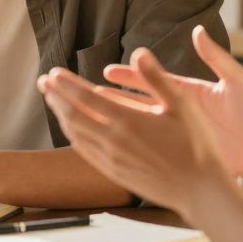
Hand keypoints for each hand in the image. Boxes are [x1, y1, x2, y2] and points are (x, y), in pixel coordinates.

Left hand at [37, 46, 228, 216]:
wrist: (199, 190)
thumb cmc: (196, 145)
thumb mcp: (181, 104)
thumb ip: (156, 77)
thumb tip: (139, 51)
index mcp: (128, 121)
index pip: (85, 97)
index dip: (66, 84)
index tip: (53, 72)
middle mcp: (114, 141)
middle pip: (72, 115)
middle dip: (55, 96)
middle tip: (42, 82)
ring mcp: (112, 160)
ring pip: (75, 134)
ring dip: (60, 115)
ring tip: (52, 100)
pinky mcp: (114, 173)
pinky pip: (85, 152)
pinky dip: (73, 136)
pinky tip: (72, 129)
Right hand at [105, 26, 242, 181]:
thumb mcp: (238, 81)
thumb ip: (217, 57)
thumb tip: (198, 31)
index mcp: (188, 90)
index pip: (151, 80)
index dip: (128, 75)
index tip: (105, 71)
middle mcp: (179, 110)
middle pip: (138, 101)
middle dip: (111, 97)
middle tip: (86, 94)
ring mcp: (179, 132)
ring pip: (139, 126)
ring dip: (117, 122)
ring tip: (91, 121)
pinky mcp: (183, 152)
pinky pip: (151, 147)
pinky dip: (132, 146)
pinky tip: (114, 147)